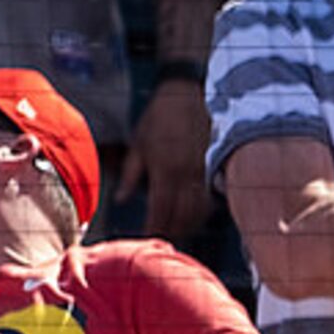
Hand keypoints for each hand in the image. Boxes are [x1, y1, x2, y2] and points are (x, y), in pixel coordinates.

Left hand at [117, 77, 211, 242]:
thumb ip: (130, 176)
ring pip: (198, 209)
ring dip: (188, 224)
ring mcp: (202, 170)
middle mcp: (186, 173)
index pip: (161, 209)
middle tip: (161, 240)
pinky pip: (209, 196)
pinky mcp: (213, 165)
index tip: (147, 237)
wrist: (184, 94)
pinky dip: (202, 211)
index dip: (154, 227)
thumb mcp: (138, 145)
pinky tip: (193, 216)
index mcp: (165, 169)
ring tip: (177, 232)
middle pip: (182, 215)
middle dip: (172, 230)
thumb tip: (120, 200)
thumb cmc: (157, 118)